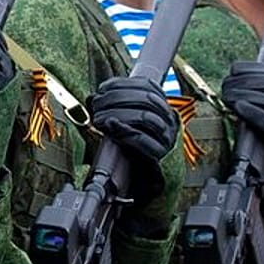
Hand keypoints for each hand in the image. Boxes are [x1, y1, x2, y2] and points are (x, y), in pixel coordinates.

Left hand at [89, 76, 178, 201]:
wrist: (158, 179)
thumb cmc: (141, 147)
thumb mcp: (134, 124)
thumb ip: (121, 109)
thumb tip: (93, 98)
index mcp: (164, 107)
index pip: (148, 86)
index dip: (124, 84)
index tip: (102, 87)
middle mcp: (169, 119)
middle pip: (146, 99)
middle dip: (117, 98)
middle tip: (96, 102)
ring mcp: (167, 137)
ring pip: (146, 117)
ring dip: (119, 114)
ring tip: (99, 117)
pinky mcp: (160, 156)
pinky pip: (143, 140)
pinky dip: (125, 131)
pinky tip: (111, 126)